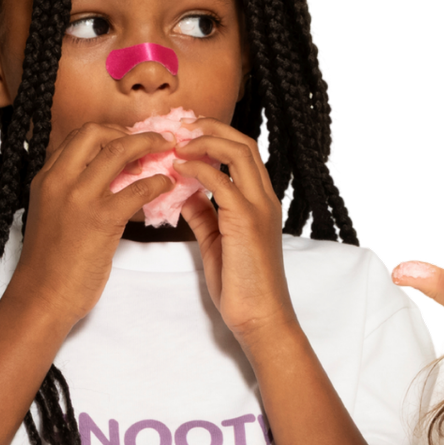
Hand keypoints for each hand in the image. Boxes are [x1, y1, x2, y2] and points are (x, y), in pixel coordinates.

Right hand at [11, 122, 173, 326]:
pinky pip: (139, 187)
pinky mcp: (102, 218)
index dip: (110, 131)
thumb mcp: (52, 213)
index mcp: (46, 178)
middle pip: (96, 132)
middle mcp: (59, 180)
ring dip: (150, 145)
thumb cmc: (51, 261)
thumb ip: (72, 190)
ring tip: (168, 152)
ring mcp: (80, 197)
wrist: (43, 296)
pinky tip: (166, 186)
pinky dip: (158, 182)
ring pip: (119, 150)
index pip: (78, 136)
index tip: (130, 139)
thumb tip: (108, 175)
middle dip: (129, 131)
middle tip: (153, 141)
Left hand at [172, 119, 296, 343]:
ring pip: (239, 152)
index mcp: (261, 203)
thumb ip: (204, 215)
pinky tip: (178, 170)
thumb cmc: (241, 287)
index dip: (216, 136)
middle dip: (210, 128)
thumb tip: (184, 194)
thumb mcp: (218, 243)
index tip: (186, 134)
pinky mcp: (246, 221)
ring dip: (206, 141)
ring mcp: (259, 208)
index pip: (244, 154)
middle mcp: (265, 199)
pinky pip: (222, 182)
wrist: (260, 317)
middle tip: (179, 127)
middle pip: (244, 144)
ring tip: (178, 143)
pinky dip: (198, 169)